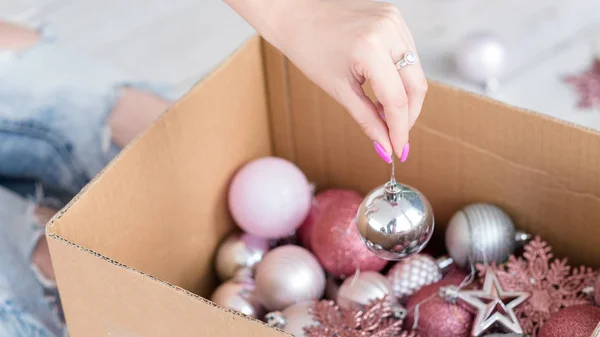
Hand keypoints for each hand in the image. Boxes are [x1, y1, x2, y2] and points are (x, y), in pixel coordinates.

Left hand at [225, 0, 427, 162]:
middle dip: (408, 115)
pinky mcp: (394, 16)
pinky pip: (408, 53)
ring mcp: (394, 20)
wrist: (295, 13)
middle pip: (416, 85)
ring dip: (405, 97)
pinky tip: (385, 89)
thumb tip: (386, 147)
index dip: (400, 129)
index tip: (399, 150)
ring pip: (415, 70)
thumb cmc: (308, 48)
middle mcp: (388, 30)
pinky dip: (400, 76)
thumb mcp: (338, 89)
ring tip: (385, 114)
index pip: (397, 99)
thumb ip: (367, 120)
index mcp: (370, 48)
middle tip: (396, 136)